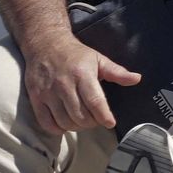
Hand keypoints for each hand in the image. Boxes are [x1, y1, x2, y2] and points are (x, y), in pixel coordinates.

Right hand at [22, 33, 139, 133]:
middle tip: (96, 120)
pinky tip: (65, 123)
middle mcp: (64, 85)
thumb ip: (117, 72)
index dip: (104, 116)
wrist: (46, 44)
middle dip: (92, 123)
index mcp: (83, 74)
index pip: (95, 101)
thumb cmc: (76, 54)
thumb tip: (137, 79)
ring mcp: (48, 93)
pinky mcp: (35, 98)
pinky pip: (46, 123)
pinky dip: (57, 129)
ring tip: (82, 121)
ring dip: (76, 127)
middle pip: (80, 115)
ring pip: (64, 121)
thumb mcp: (99, 59)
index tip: (111, 123)